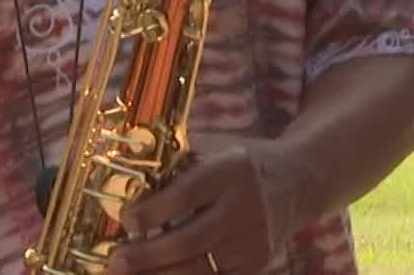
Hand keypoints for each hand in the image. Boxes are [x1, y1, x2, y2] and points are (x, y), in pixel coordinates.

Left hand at [104, 132, 310, 273]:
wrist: (297, 182)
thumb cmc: (241, 163)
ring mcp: (252, 243)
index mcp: (230, 171)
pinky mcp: (254, 267)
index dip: (154, 211)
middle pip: (191, 240)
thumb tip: (128, 190)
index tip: (127, 219)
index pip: (188, 195)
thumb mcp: (215, 151)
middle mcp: (244, 208)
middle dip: (149, 255)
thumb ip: (178, 168)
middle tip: (116, 260)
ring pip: (201, 270)